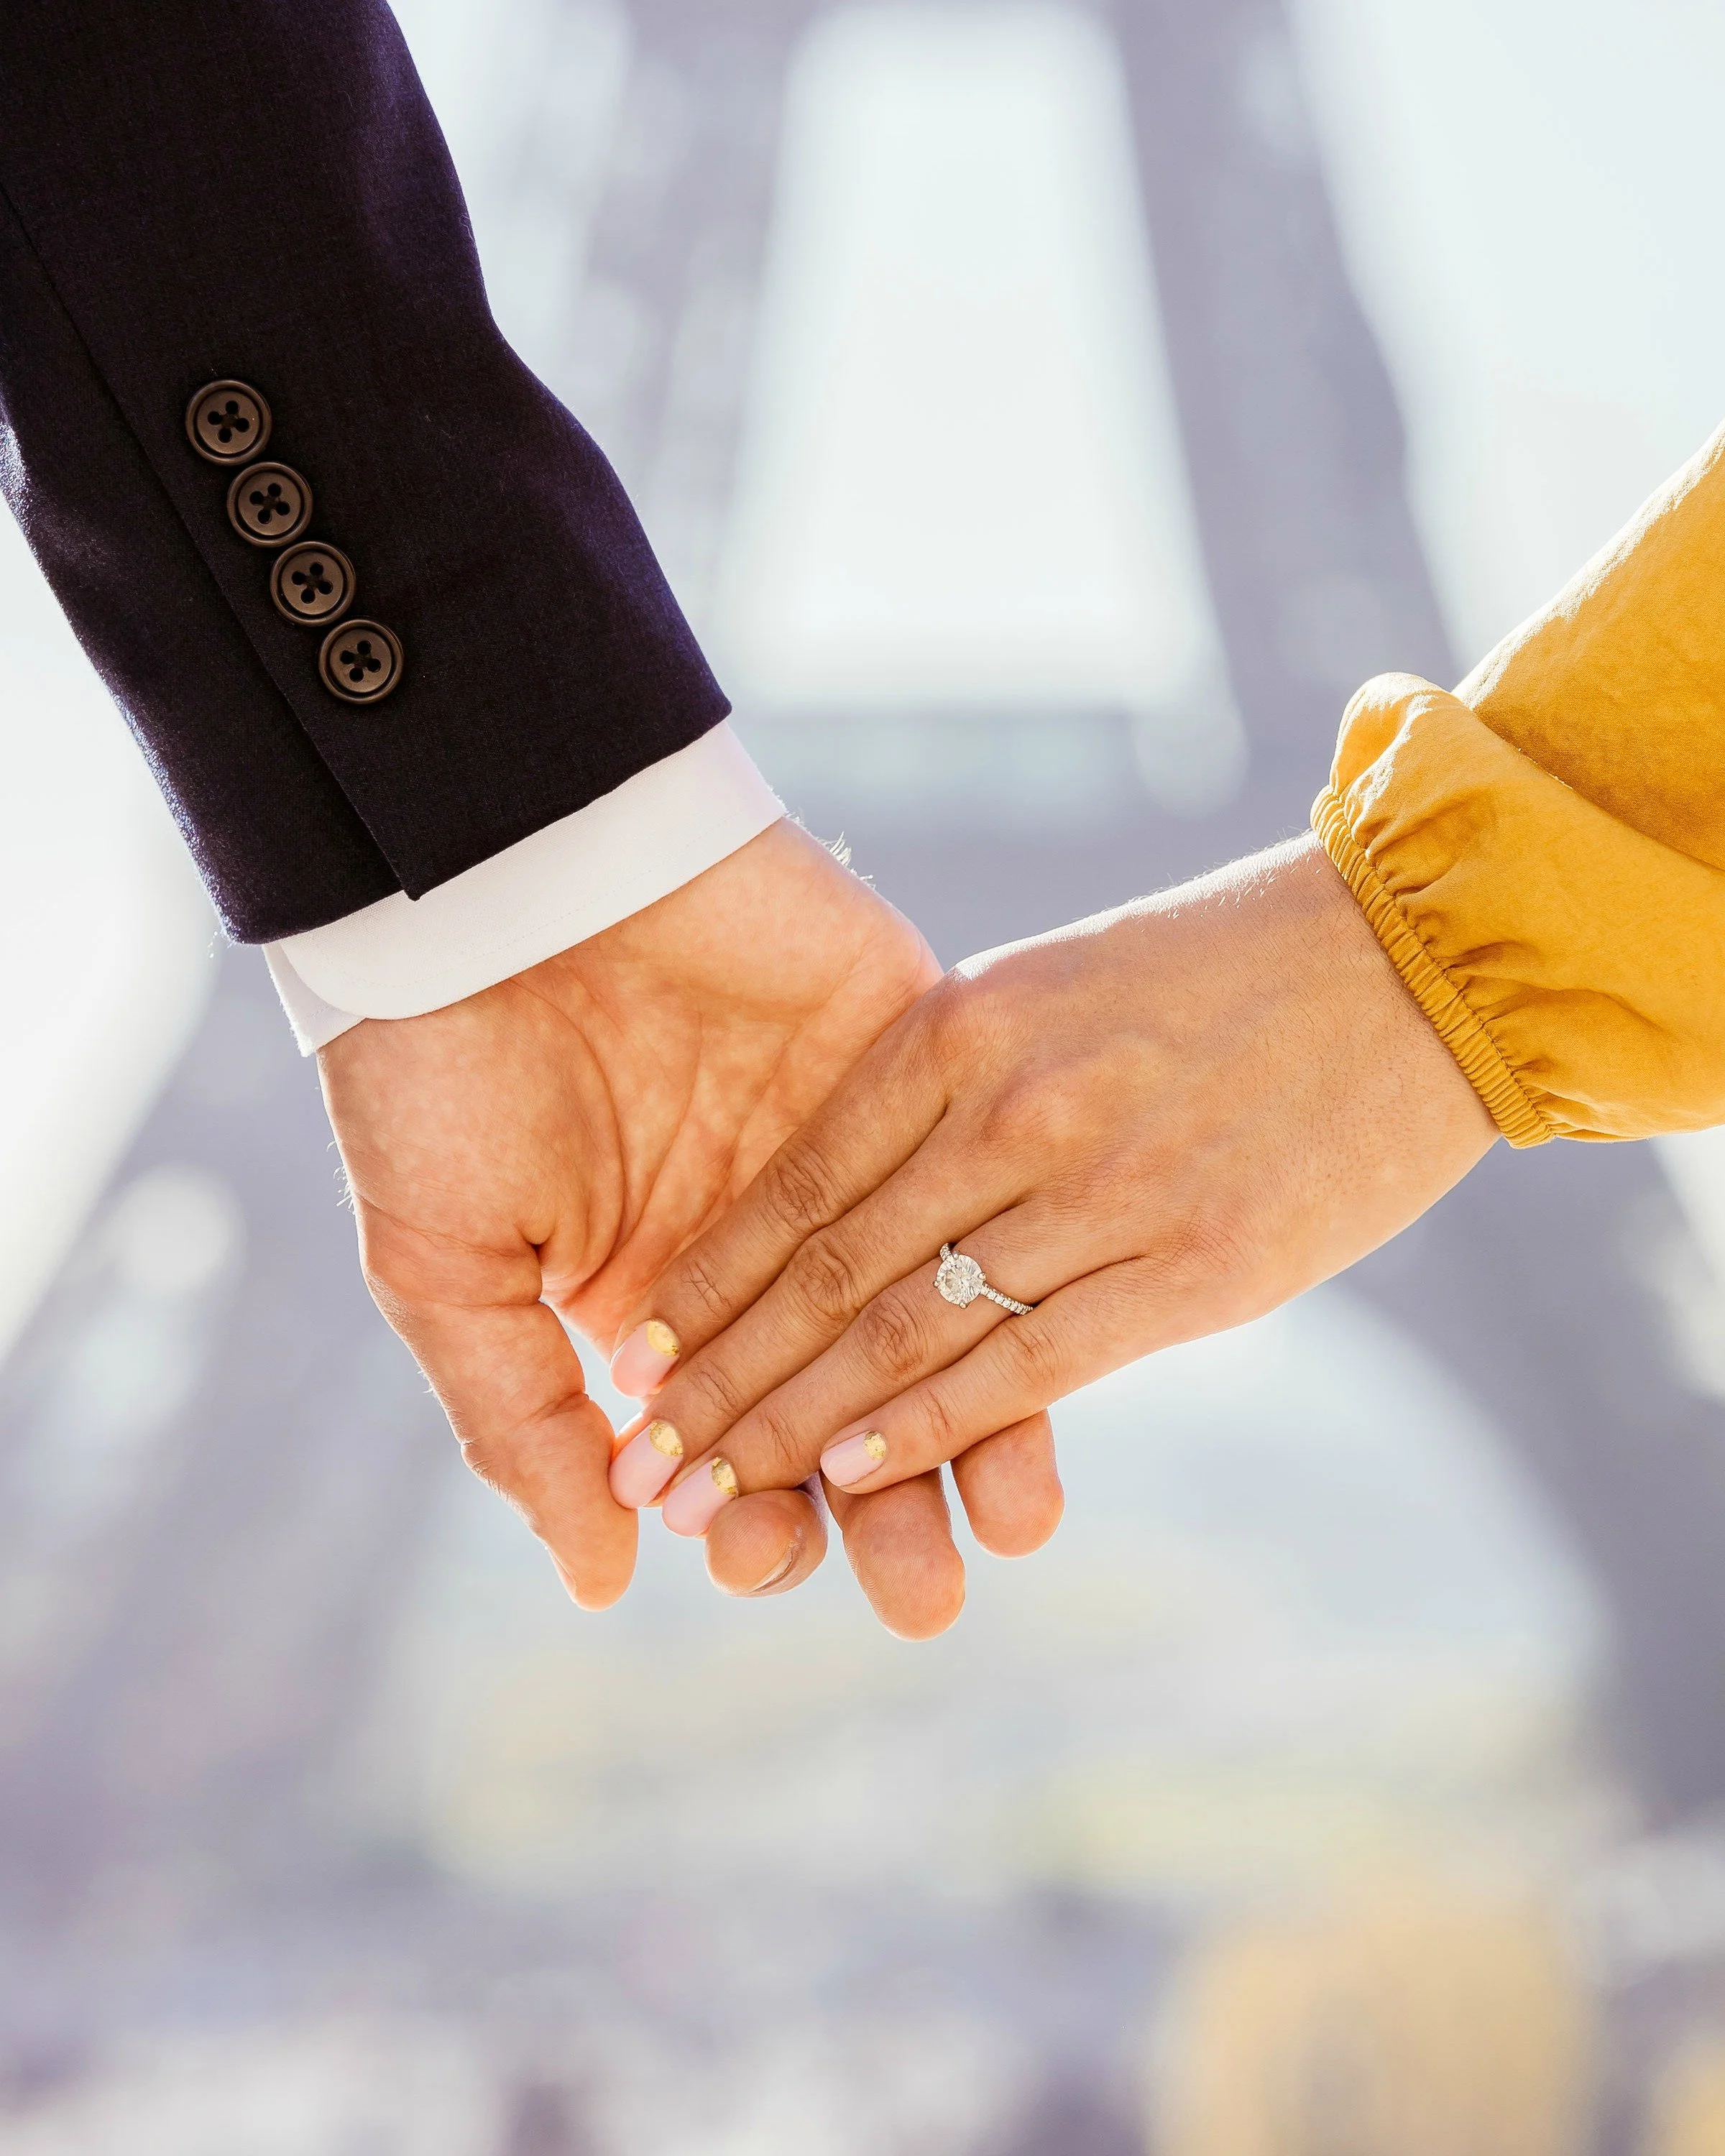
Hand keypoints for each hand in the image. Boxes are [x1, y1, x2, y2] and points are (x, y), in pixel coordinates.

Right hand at [316, 819, 1059, 1619]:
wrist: (493, 874)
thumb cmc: (437, 1072)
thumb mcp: (447, 1265)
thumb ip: (521, 1423)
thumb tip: (607, 1573)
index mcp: (660, 1302)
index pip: (735, 1443)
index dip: (755, 1517)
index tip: (758, 1554)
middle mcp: (770, 1248)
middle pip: (854, 1410)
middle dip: (888, 1516)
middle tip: (924, 1596)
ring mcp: (849, 1155)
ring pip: (938, 1317)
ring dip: (978, 1428)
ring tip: (1010, 1527)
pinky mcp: (910, 1057)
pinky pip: (978, 1182)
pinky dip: (1008, 1269)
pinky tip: (1045, 1361)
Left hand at [609, 836, 1496, 1560]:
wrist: (1407, 957)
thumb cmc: (1218, 972)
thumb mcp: (1052, 990)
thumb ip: (953, 1088)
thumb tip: (865, 1203)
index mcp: (961, 1027)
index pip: (797, 1183)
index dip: (707, 1283)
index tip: (633, 1354)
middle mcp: (1012, 1108)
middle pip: (830, 1271)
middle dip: (723, 1379)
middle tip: (645, 1460)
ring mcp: (1102, 1189)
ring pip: (909, 1331)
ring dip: (797, 1426)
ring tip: (710, 1491)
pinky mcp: (1194, 1269)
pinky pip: (1024, 1364)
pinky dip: (925, 1426)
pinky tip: (849, 1474)